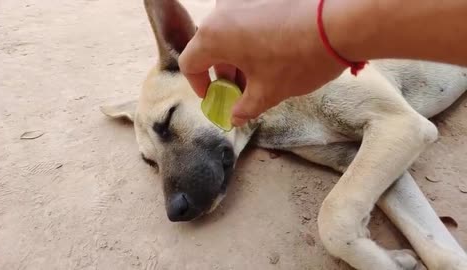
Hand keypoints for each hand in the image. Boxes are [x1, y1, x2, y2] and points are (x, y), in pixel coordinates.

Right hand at [179, 0, 344, 126]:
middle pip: (211, 47)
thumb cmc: (297, 60)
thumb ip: (245, 108)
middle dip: (225, 73)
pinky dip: (252, 39)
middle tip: (243, 91)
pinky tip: (275, 53)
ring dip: (239, 57)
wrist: (339, 24)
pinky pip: (248, 20)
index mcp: (214, 36)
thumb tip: (236, 118)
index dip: (200, 86)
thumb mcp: (268, 91)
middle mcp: (222, 12)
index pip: (191, 64)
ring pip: (230, 33)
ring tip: (263, 74)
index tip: (216, 97)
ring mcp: (243, 0)